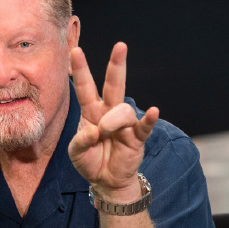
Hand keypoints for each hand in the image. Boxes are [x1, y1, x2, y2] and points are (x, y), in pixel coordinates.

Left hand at [68, 43, 158, 200]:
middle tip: (120, 46)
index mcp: (91, 112)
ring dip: (112, 121)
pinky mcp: (136, 137)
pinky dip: (149, 119)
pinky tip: (153, 111)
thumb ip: (80, 141)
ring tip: (104, 133)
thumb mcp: (76, 153)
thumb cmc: (90, 161)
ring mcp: (124, 124)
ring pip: (123, 110)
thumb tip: (94, 131)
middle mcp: (108, 113)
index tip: (76, 50)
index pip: (85, 87)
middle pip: (113, 85)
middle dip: (116, 65)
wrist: (105, 181)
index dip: (81, 70)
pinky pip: (144, 125)